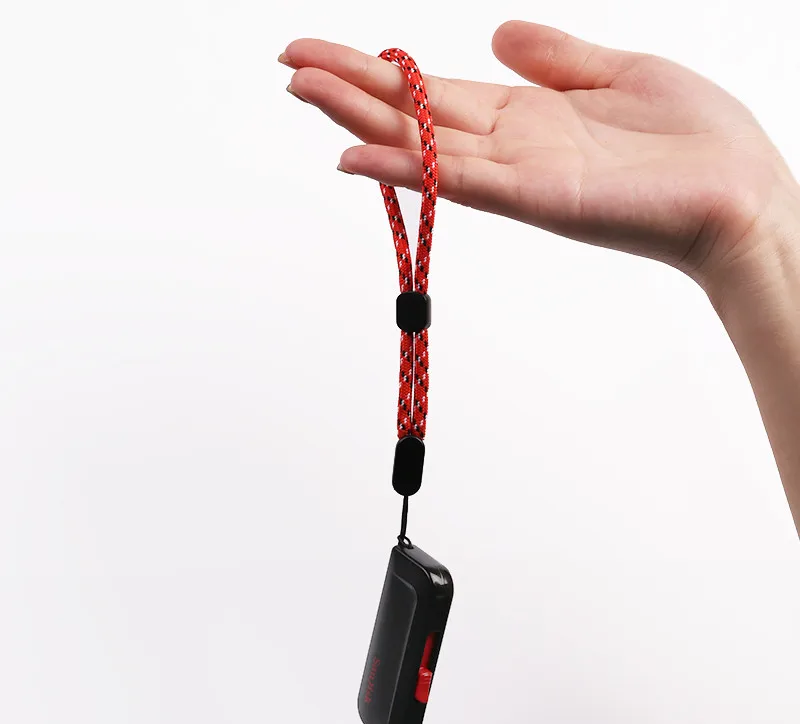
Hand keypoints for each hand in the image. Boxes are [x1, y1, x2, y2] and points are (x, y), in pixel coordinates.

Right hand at [280, 21, 797, 288]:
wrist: (739, 192)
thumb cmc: (690, 138)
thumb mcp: (616, 71)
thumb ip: (553, 55)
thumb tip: (496, 31)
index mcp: (523, 114)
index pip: (432, 90)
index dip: (376, 70)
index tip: (323, 50)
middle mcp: (507, 146)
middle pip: (412, 113)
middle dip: (349, 88)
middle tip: (287, 62)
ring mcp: (516, 175)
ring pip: (421, 143)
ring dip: (360, 120)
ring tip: (303, 90)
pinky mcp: (535, 197)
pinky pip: (457, 180)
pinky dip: (406, 168)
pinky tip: (357, 155)